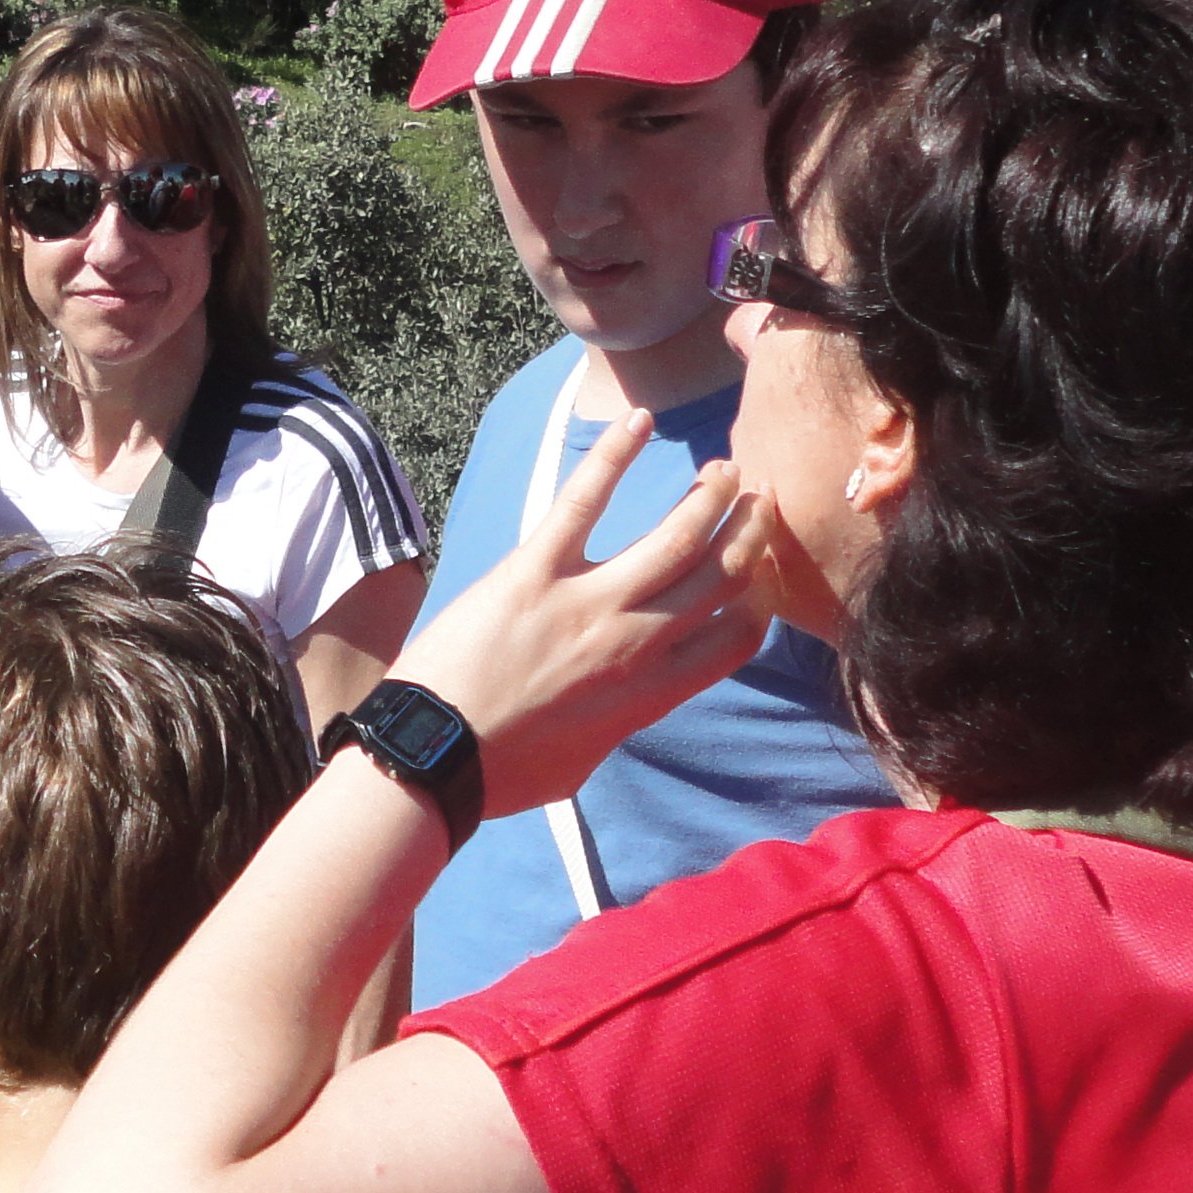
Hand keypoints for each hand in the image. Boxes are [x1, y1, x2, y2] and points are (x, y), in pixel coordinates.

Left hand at [390, 411, 774, 817]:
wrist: (431, 758)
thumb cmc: (502, 772)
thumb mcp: (586, 759)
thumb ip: (623, 717)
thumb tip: (636, 696)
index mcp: (651, 695)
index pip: (736, 637)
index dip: (761, 597)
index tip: (762, 571)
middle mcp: (635, 645)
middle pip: (721, 577)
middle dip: (751, 533)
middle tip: (759, 501)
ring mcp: (587, 603)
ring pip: (676, 536)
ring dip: (711, 496)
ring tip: (724, 469)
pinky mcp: (533, 571)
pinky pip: (585, 500)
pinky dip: (615, 455)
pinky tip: (637, 421)